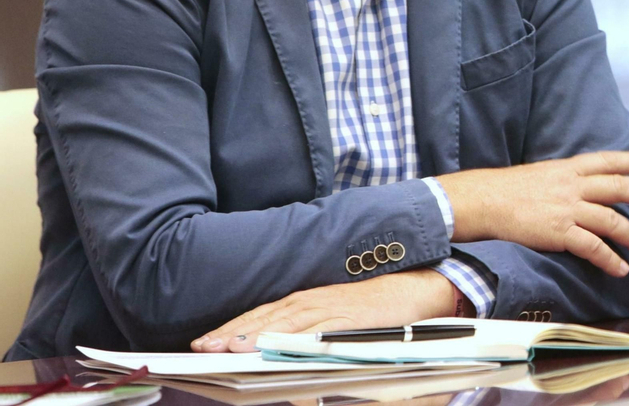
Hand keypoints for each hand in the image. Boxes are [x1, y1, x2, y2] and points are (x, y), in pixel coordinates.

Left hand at [191, 268, 454, 351]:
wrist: (417, 289)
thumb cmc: (376, 306)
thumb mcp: (336, 315)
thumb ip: (309, 328)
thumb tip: (278, 348)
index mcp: (307, 300)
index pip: (262, 314)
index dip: (232, 328)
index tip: (203, 342)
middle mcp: (313, 301)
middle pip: (265, 318)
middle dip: (232, 333)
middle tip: (202, 347)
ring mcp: (329, 308)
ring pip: (283, 323)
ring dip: (253, 335)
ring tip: (227, 348)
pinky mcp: (348, 318)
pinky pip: (314, 331)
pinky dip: (292, 337)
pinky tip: (273, 346)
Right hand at [435, 150, 628, 276]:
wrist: (484, 200)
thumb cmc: (508, 189)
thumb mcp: (542, 174)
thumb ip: (566, 179)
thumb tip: (583, 186)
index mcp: (569, 168)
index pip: (609, 161)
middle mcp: (573, 185)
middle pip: (619, 187)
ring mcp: (568, 209)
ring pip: (612, 220)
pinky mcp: (560, 232)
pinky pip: (592, 247)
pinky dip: (610, 258)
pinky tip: (621, 268)